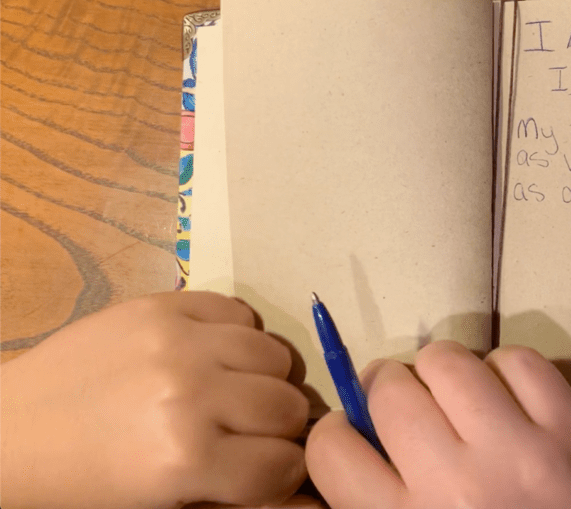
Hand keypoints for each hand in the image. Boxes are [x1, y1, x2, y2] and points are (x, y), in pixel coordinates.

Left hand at [0, 292, 308, 508]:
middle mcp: (190, 393)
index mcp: (186, 459)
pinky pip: (242, 313)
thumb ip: (243, 502)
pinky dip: (238, 338)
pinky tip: (209, 359)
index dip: (278, 476)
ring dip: (263, 380)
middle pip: (290, 408)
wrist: (9, 435)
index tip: (258, 476)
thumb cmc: (87, 487)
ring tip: (227, 394)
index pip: (285, 465)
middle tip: (242, 437)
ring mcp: (177, 341)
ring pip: (277, 356)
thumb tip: (315, 499)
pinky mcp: (163, 305)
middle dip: (276, 430)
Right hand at [305, 340, 570, 508]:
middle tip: (412, 411)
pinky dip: (506, 371)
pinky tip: (510, 401)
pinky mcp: (570, 428)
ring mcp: (517, 449)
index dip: (341, 436)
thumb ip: (382, 506)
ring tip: (458, 399)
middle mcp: (453, 482)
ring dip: (443, 374)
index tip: (360, 438)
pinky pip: (517, 360)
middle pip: (389, 388)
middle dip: (389, 392)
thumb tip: (360, 444)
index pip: (332, 448)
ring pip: (448, 360)